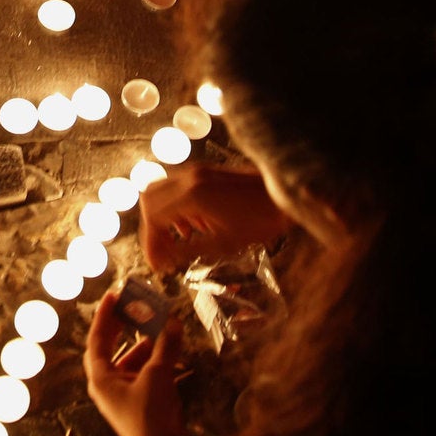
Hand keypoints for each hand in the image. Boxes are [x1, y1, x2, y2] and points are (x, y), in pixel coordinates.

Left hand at [84, 299, 186, 435]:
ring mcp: (120, 397)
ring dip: (142, 346)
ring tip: (157, 329)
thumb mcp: (158, 376)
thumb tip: (174, 322)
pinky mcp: (136, 405)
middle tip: (130, 307)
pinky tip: (168, 355)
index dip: (105, 316)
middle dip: (120, 328)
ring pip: (127, 362)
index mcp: (100, 378)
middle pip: (108, 349)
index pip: (97, 339)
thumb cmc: (150, 414)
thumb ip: (165, 347)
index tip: (113, 296)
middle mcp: (105, 386)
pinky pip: (139, 376)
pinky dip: (151, 363)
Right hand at [138, 165, 293, 274]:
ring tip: (179, 239)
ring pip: (161, 190)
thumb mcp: (223, 243)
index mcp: (191, 195)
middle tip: (162, 250)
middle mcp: (189, 178)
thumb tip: (164, 260)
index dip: (151, 242)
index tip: (157, 264)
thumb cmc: (260, 219)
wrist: (285, 193)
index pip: (153, 216)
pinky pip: (177, 187)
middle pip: (149, 198)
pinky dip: (176, 207)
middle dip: (152, 227)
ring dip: (163, 216)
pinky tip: (195, 225)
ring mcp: (197, 171)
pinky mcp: (205, 172)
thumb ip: (188, 251)